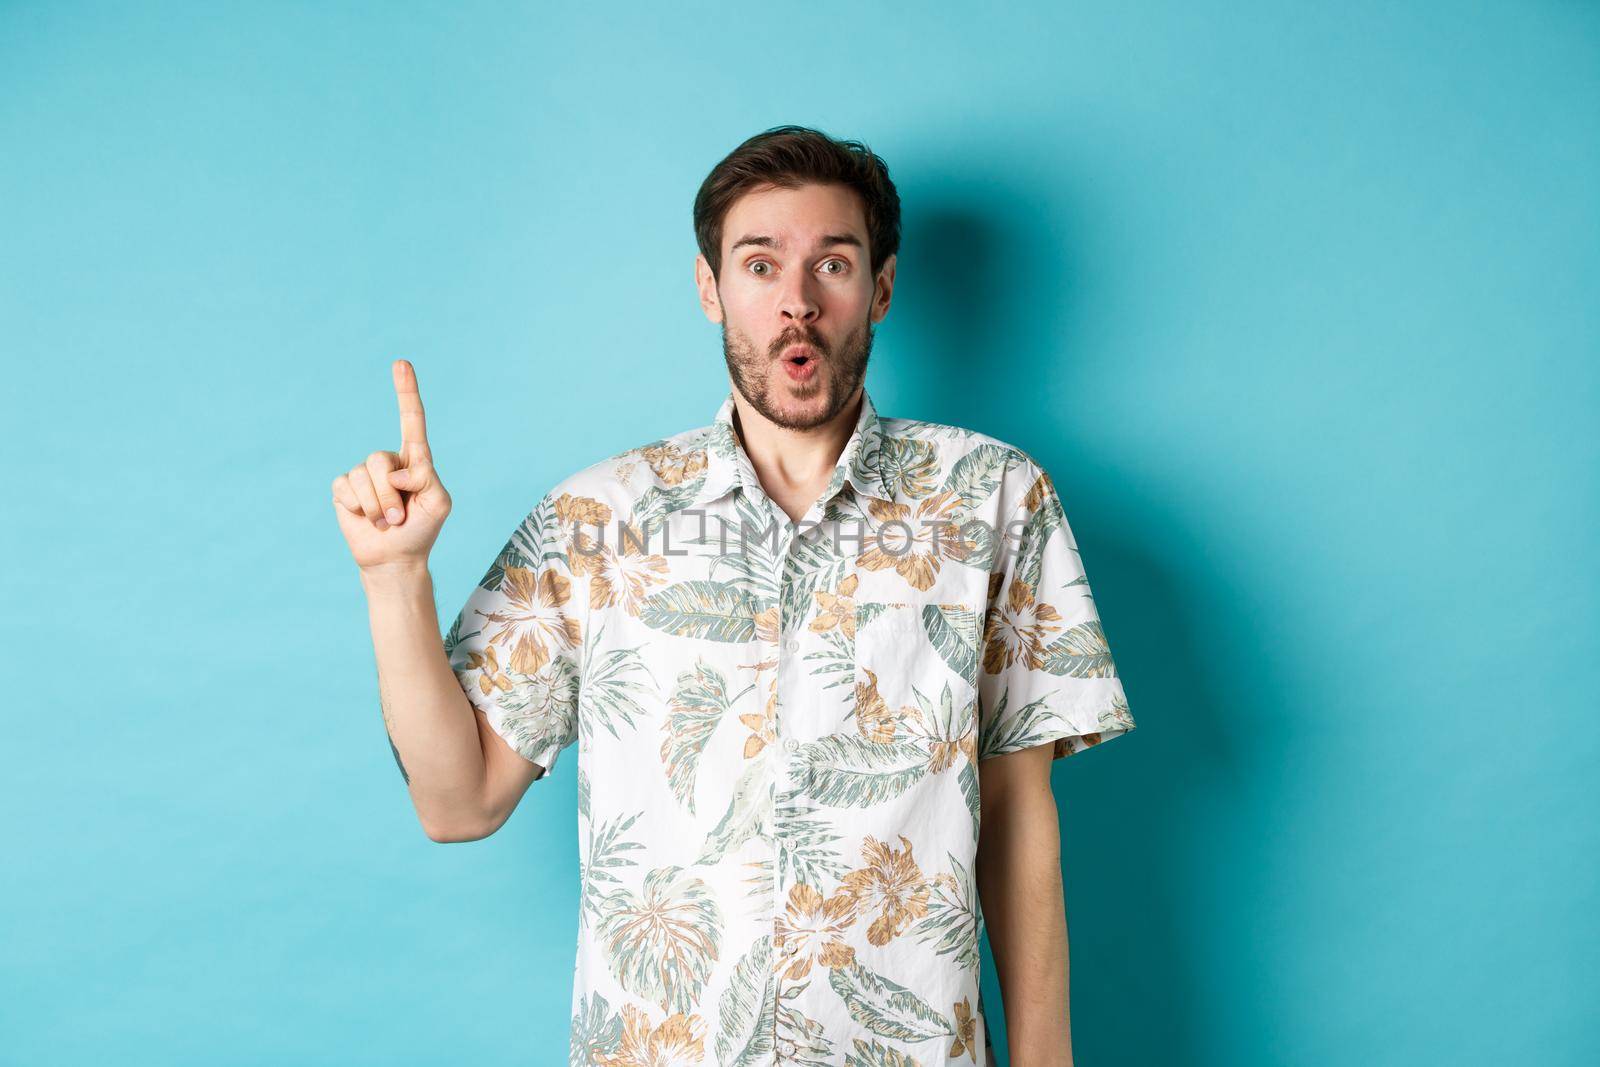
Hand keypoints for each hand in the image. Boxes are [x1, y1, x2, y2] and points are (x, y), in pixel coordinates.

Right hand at [331, 358, 452, 571]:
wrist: (395, 558)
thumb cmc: (421, 530)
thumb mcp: (439, 503)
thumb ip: (425, 478)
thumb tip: (394, 471)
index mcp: (415, 460)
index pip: (411, 421)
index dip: (406, 392)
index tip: (401, 363)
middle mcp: (388, 462)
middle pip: (379, 459)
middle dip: (388, 496)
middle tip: (399, 518)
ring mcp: (364, 474)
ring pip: (362, 477)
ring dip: (376, 507)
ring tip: (386, 522)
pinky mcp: (344, 489)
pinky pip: (345, 489)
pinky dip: (357, 509)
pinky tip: (365, 519)